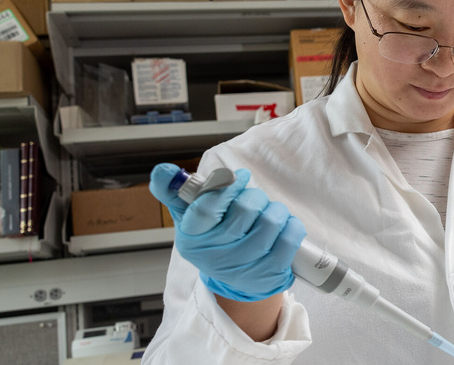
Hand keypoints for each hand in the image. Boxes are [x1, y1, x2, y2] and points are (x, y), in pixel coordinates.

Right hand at [149, 163, 306, 301]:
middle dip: (255, 197)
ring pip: (270, 220)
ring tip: (269, 215)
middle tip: (254, 201)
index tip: (238, 176)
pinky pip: (289, 237)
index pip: (207, 207)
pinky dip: (291, 225)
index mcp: (192, 239)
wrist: (237, 281)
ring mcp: (244, 268)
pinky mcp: (270, 274)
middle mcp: (215, 256)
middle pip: (245, 210)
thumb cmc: (214, 241)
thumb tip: (162, 171)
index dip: (227, 185)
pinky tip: (282, 228)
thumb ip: (174, 192)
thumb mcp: (189, 219)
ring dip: (275, 210)